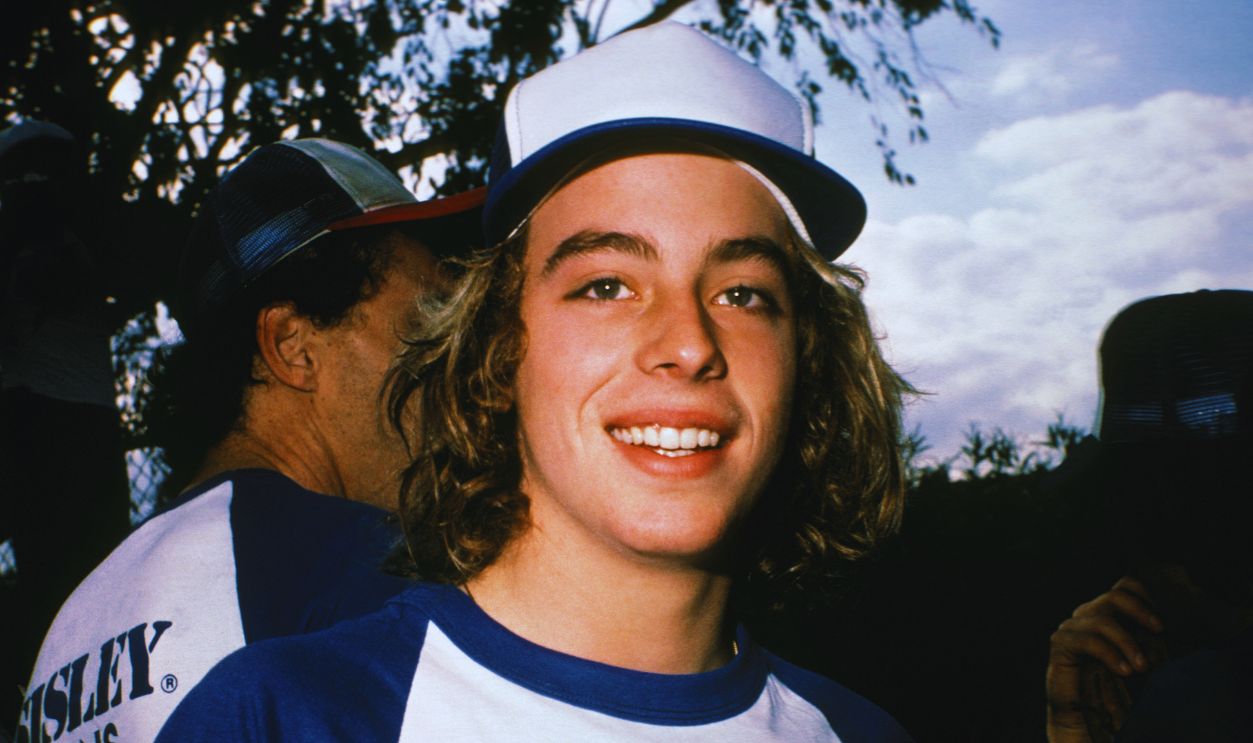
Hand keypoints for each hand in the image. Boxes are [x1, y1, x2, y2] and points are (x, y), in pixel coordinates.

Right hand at [1046, 577, 1165, 742]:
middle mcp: (1087, 614)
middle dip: (1141, 611)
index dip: (1145, 597)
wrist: (1085, 715)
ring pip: (1102, 618)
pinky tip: (1124, 671)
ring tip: (1142, 667)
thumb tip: (1176, 628)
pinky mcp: (1060, 643)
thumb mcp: (1139, 660)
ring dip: (1127, 642)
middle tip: (1160, 631)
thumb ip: (1150, 641)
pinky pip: (1087, 640)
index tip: (1163, 623)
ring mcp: (1072, 626)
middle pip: (1115, 595)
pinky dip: (1110, 654)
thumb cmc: (1115, 688)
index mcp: (1108, 614)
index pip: (1125, 587)